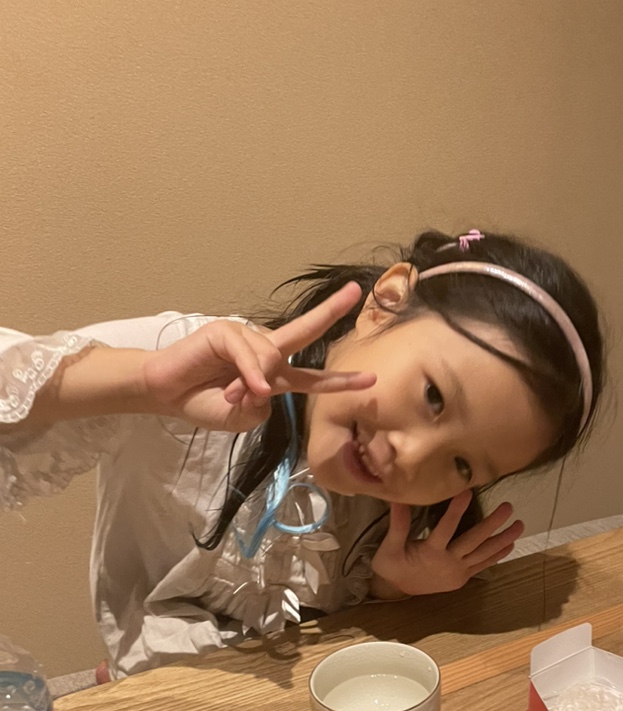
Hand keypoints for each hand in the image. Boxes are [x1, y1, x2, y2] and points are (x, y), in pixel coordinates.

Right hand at [142, 282, 373, 431]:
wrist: (166, 395)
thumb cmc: (204, 404)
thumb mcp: (242, 418)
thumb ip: (261, 407)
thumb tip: (266, 384)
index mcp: (274, 374)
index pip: (312, 377)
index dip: (340, 380)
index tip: (369, 379)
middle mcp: (265, 351)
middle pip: (304, 331)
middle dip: (330, 311)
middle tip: (355, 292)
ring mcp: (245, 338)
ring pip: (270, 359)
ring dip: (253, 385)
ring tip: (229, 396)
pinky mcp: (225, 331)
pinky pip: (248, 353)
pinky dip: (248, 373)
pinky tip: (241, 388)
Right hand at [369, 490, 524, 597]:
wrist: (396, 591)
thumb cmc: (391, 566)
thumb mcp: (389, 547)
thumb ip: (398, 525)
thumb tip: (400, 500)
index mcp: (430, 553)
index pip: (446, 528)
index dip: (456, 510)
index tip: (467, 491)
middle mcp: (448, 563)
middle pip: (474, 541)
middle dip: (493, 523)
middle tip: (508, 507)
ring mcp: (458, 571)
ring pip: (484, 554)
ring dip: (503, 539)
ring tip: (519, 525)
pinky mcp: (463, 577)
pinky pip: (484, 565)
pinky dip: (497, 555)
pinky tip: (510, 544)